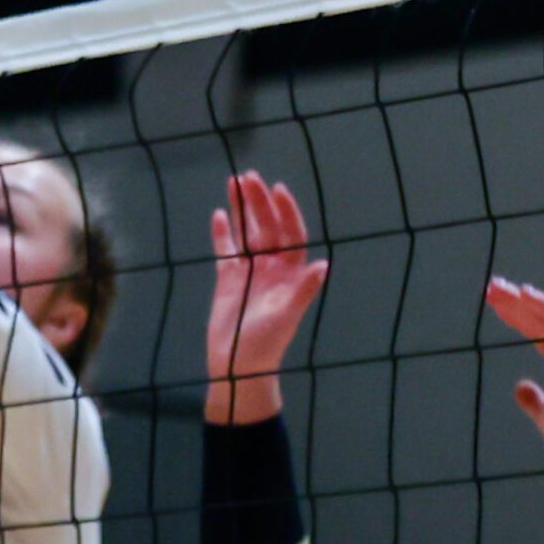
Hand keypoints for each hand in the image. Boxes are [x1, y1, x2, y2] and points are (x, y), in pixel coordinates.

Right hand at [206, 172, 329, 424]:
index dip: (286, 211)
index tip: (278, 189)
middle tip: (248, 177)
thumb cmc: (267, 343)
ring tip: (233, 183)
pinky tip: (219, 215)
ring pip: (247, 232)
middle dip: (259, 202)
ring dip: (242, 209)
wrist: (238, 365)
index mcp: (290, 273)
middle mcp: (272, 267)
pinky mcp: (229, 279)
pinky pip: (226, 250)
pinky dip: (223, 234)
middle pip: (267, 226)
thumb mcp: (287, 316)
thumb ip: (304, 290)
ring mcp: (250, 271)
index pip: (291, 234)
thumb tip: (324, 265)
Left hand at [484, 277, 543, 465]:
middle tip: (491, 286)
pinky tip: (523, 292)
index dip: (516, 318)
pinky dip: (542, 304)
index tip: (494, 304)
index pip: (536, 334)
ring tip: (496, 286)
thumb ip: (533, 399)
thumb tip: (519, 385)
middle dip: (513, 303)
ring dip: (520, 300)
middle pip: (537, 320)